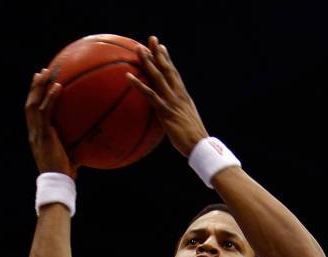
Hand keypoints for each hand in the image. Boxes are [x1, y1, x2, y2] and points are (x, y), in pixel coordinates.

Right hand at [25, 68, 77, 179]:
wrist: (59, 182)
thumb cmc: (66, 174)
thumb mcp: (72, 156)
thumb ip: (77, 145)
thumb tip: (93, 140)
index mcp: (38, 136)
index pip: (33, 113)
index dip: (35, 98)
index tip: (41, 85)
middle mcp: (34, 132)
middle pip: (30, 104)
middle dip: (34, 87)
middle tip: (41, 72)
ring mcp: (37, 133)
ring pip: (33, 104)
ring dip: (38, 87)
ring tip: (45, 72)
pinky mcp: (44, 135)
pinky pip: (45, 111)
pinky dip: (51, 97)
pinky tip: (59, 86)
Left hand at [126, 36, 208, 157]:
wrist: (200, 145)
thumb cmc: (194, 139)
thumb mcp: (187, 123)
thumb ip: (179, 115)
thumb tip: (173, 117)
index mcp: (184, 96)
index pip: (175, 74)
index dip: (167, 60)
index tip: (161, 48)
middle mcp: (178, 94)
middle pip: (167, 69)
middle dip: (158, 53)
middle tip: (151, 39)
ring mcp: (172, 101)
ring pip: (158, 77)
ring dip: (148, 62)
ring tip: (139, 50)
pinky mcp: (165, 111)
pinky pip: (149, 95)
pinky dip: (138, 85)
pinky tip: (128, 77)